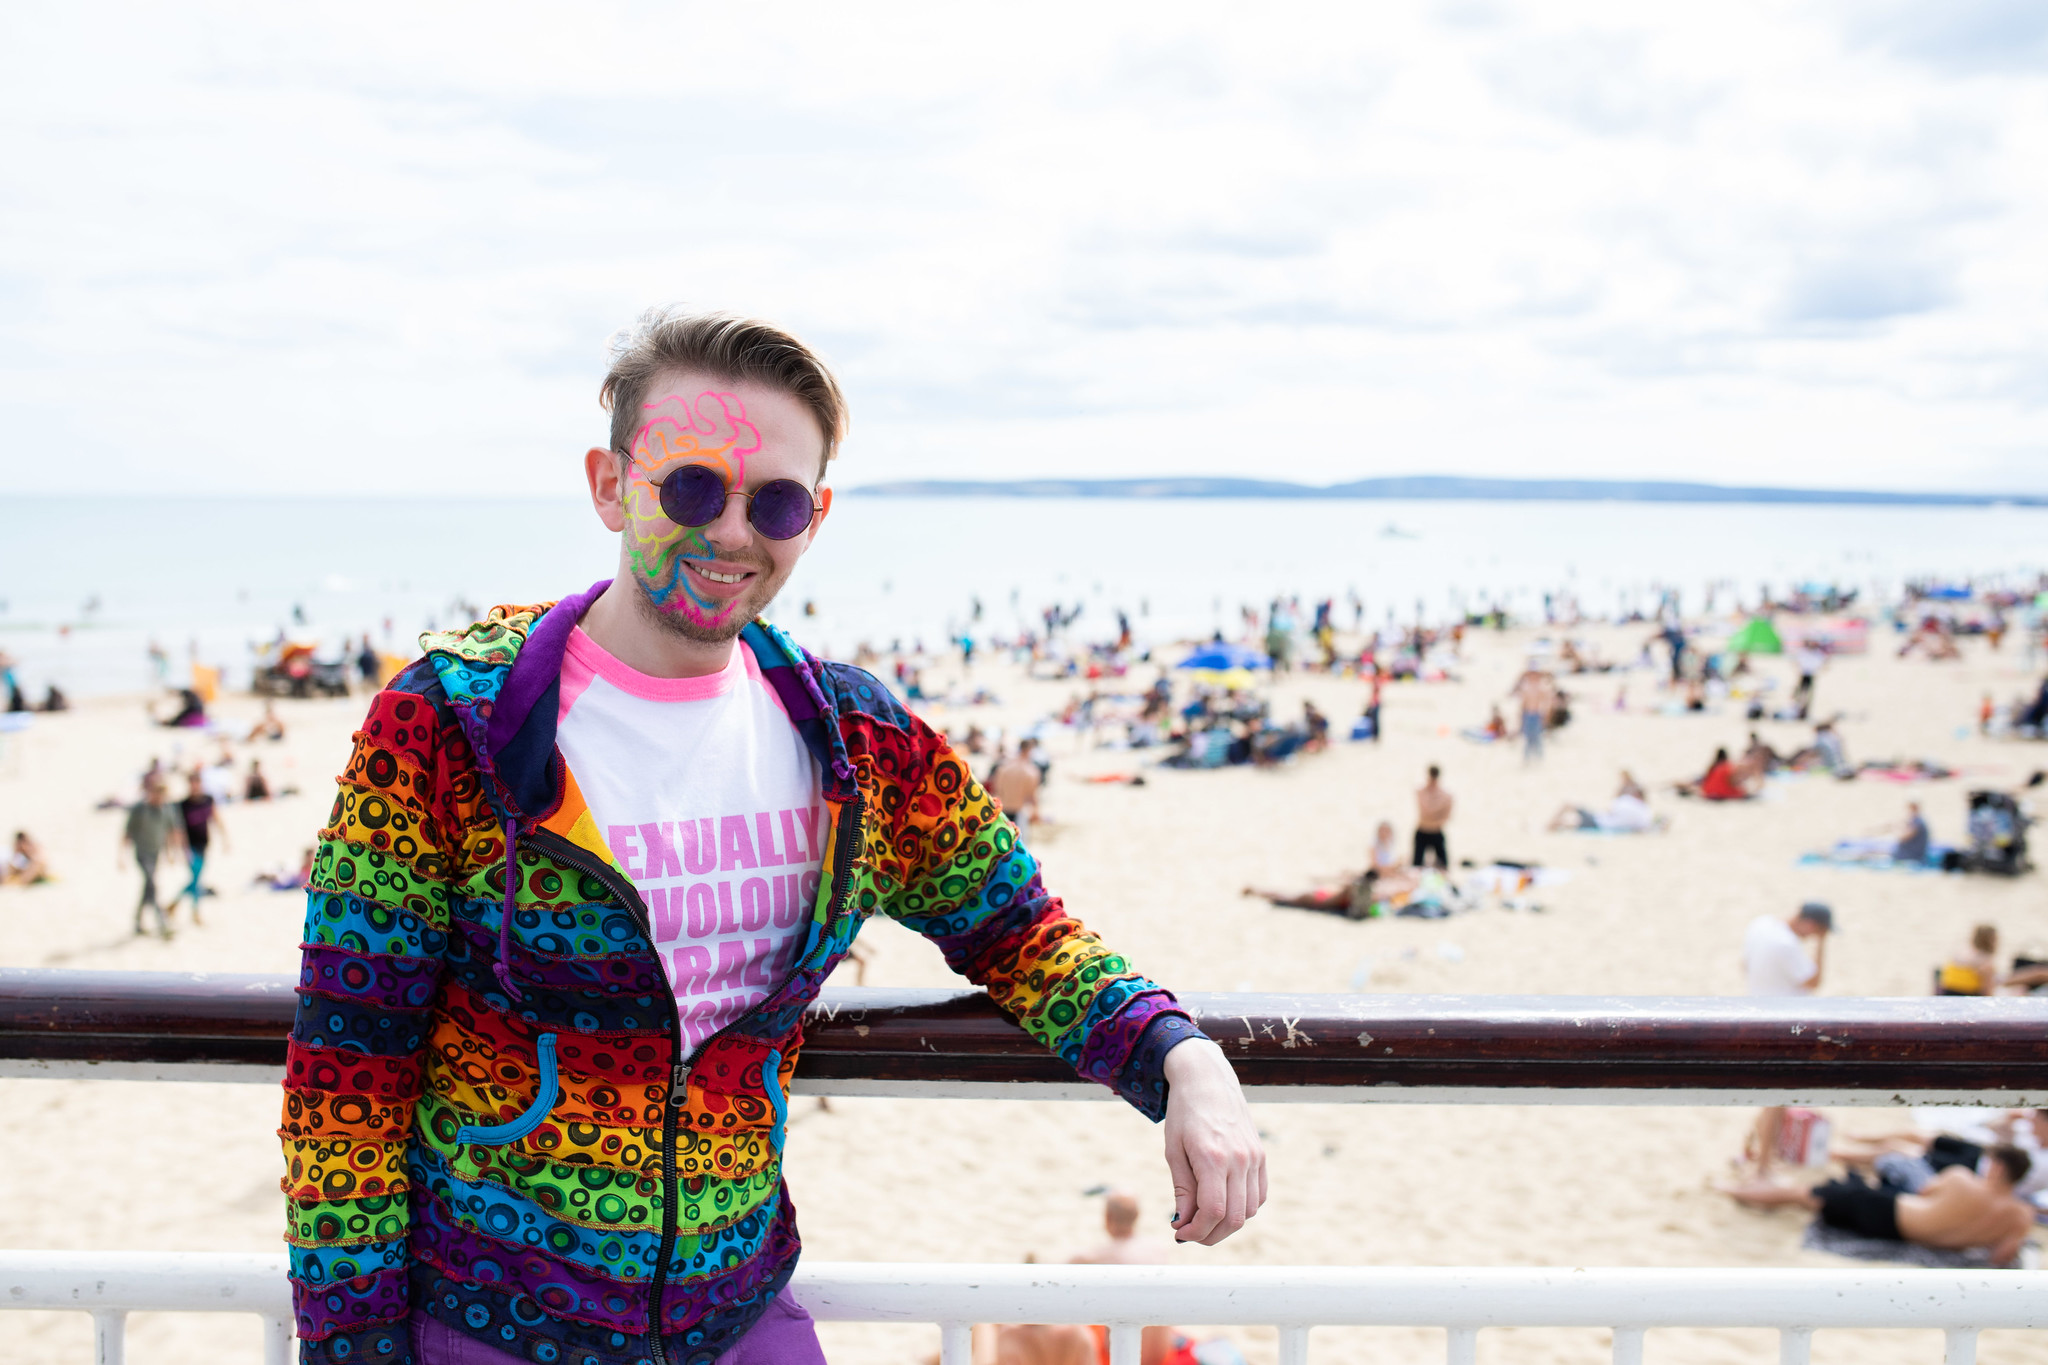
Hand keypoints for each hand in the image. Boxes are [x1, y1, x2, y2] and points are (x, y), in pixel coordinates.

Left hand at [1161, 1039, 1265, 1244]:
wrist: (1207, 1079)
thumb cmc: (1184, 1113)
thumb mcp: (1174, 1150)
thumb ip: (1182, 1189)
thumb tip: (1183, 1223)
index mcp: (1212, 1157)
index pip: (1213, 1211)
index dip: (1196, 1231)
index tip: (1179, 1233)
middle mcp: (1240, 1159)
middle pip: (1234, 1218)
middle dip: (1210, 1235)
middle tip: (1190, 1234)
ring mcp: (1255, 1157)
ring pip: (1250, 1210)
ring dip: (1227, 1224)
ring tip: (1204, 1219)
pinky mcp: (1261, 1155)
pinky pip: (1260, 1195)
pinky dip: (1244, 1208)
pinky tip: (1224, 1203)